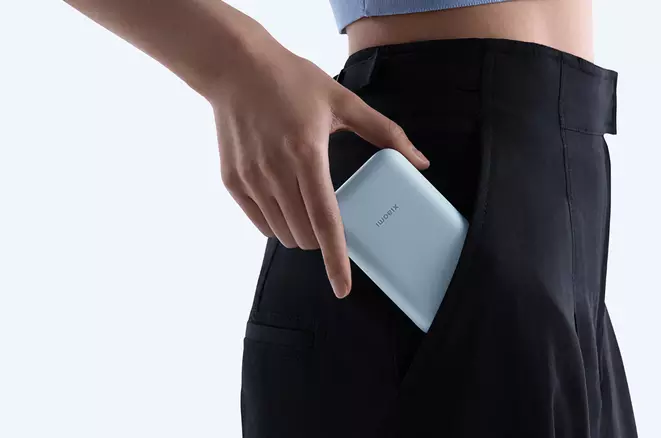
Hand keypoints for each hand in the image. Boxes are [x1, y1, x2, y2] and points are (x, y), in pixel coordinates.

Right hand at [207, 37, 429, 298]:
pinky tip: (285, 199)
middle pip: (305, 235)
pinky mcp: (232, 181)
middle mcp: (276, 171)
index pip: (326, 221)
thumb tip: (421, 161)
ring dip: (301, 233)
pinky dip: (278, 223)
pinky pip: (261, 223)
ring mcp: (250, 178)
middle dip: (324, 240)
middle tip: (332, 217)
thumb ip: (386, 133)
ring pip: (282, 234)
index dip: (336, 259)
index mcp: (307, 154)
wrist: (234, 66)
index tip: (343, 287)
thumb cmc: (292, 80)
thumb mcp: (344, 101)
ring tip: (307, 202)